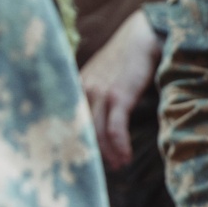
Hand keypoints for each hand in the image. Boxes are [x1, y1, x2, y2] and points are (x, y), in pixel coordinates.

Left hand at [80, 10, 160, 169]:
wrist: (141, 35)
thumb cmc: (123, 57)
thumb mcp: (99, 74)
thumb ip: (90, 94)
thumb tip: (91, 120)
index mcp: (75, 86)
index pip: (66, 121)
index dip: (71, 144)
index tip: (78, 160)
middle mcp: (82, 90)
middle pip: (80, 132)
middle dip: (90, 155)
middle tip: (100, 171)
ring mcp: (99, 93)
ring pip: (97, 134)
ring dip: (108, 155)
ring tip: (118, 166)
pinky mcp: (119, 95)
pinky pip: (115, 129)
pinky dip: (120, 147)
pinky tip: (125, 157)